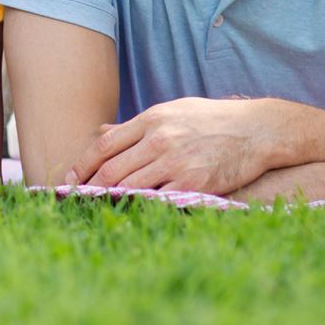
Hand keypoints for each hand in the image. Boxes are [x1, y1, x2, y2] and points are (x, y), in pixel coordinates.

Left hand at [68, 96, 273, 194]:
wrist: (255, 130)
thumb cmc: (211, 120)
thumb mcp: (172, 111)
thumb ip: (137, 125)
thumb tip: (102, 132)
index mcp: (151, 119)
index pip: (104, 144)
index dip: (81, 164)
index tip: (69, 177)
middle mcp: (159, 140)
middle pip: (111, 170)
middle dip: (90, 187)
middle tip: (76, 199)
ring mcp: (175, 163)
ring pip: (129, 187)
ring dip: (111, 200)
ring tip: (97, 209)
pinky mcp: (192, 184)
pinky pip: (157, 201)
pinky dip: (141, 208)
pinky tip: (130, 213)